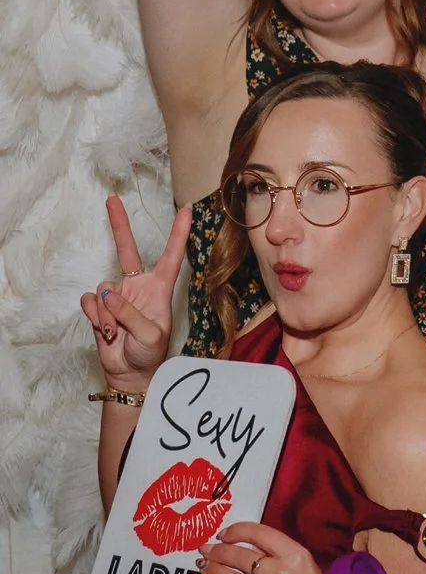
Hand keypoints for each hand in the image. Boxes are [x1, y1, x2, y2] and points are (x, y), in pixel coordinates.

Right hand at [81, 197, 190, 392]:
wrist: (131, 374)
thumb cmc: (150, 355)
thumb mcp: (150, 335)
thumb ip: (131, 313)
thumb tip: (109, 293)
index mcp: (159, 289)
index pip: (170, 255)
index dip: (178, 233)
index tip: (187, 209)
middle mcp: (138, 286)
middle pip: (127, 249)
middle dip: (119, 225)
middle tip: (112, 199)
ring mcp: (117, 296)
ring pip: (103, 288)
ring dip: (106, 312)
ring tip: (117, 332)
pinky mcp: (99, 308)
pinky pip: (89, 301)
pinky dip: (94, 316)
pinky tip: (106, 330)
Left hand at [197, 521, 329, 573]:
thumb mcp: (308, 570)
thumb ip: (282, 558)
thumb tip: (248, 548)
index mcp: (297, 556)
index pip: (259, 533)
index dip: (236, 531)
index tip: (224, 534)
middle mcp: (281, 573)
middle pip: (240, 555)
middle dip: (218, 551)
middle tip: (206, 550)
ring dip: (212, 570)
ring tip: (203, 566)